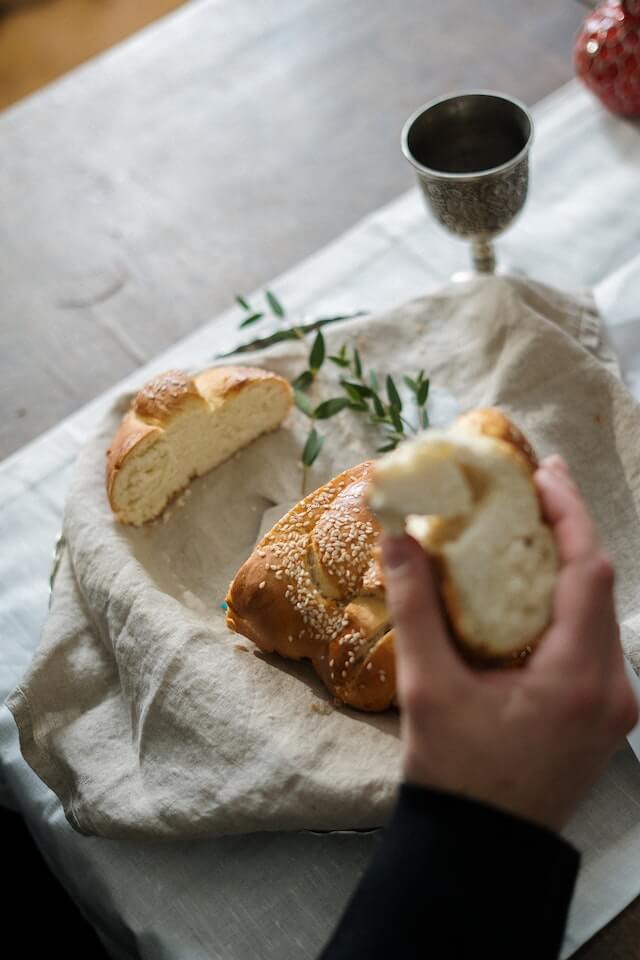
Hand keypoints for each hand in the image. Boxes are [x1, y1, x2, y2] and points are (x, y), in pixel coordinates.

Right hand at [381, 455, 638, 831]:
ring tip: (527, 527)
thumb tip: (397, 538)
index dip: (568, 513)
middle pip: (598, 585)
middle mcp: (611, 687)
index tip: (541, 472)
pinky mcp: (602, 714)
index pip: (588, 571)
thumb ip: (415, 608)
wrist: (482, 849)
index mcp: (578, 677)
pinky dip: (564, 603)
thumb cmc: (455, 775)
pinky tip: (531, 589)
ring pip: (597, 612)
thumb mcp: (428, 688)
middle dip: (567, 530)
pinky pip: (591, 640)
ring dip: (567, 565)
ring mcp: (613, 703)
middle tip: (531, 487)